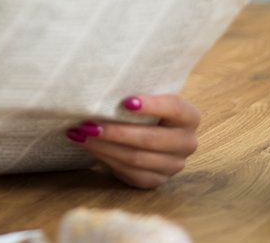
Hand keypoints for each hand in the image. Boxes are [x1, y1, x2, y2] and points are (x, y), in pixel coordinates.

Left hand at [65, 94, 199, 188]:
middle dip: (116, 132)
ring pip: (136, 158)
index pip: (174, 108)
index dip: (152, 105)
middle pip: (150, 139)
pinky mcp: (156, 180)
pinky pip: (130, 172)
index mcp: (189, 117)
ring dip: (105, 146)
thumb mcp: (145, 96)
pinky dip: (106, 159)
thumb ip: (134, 93)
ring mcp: (173, 165)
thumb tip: (101, 88)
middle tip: (89, 125)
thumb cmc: (141, 108)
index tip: (126, 101)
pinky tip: (89, 147)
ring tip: (81, 135)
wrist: (147, 130)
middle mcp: (186, 143)